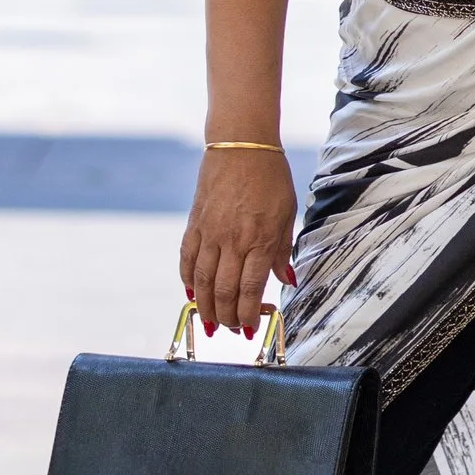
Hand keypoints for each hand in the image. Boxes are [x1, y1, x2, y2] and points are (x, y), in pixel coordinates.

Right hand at [181, 145, 297, 339]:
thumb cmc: (270, 176)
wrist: (241, 144)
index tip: (251, 327)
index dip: (249, 314)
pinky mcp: (194, 223)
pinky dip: (187, 279)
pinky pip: (187, 259)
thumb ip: (282, 250)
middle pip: (224, 291)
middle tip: (231, 330)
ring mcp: (210, 232)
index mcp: (259, 239)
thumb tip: (286, 281)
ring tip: (210, 323)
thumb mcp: (287, 213)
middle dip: (227, 317)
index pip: (250, 289)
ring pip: (202, 281)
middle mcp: (232, 240)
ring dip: (205, 307)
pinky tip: (192, 293)